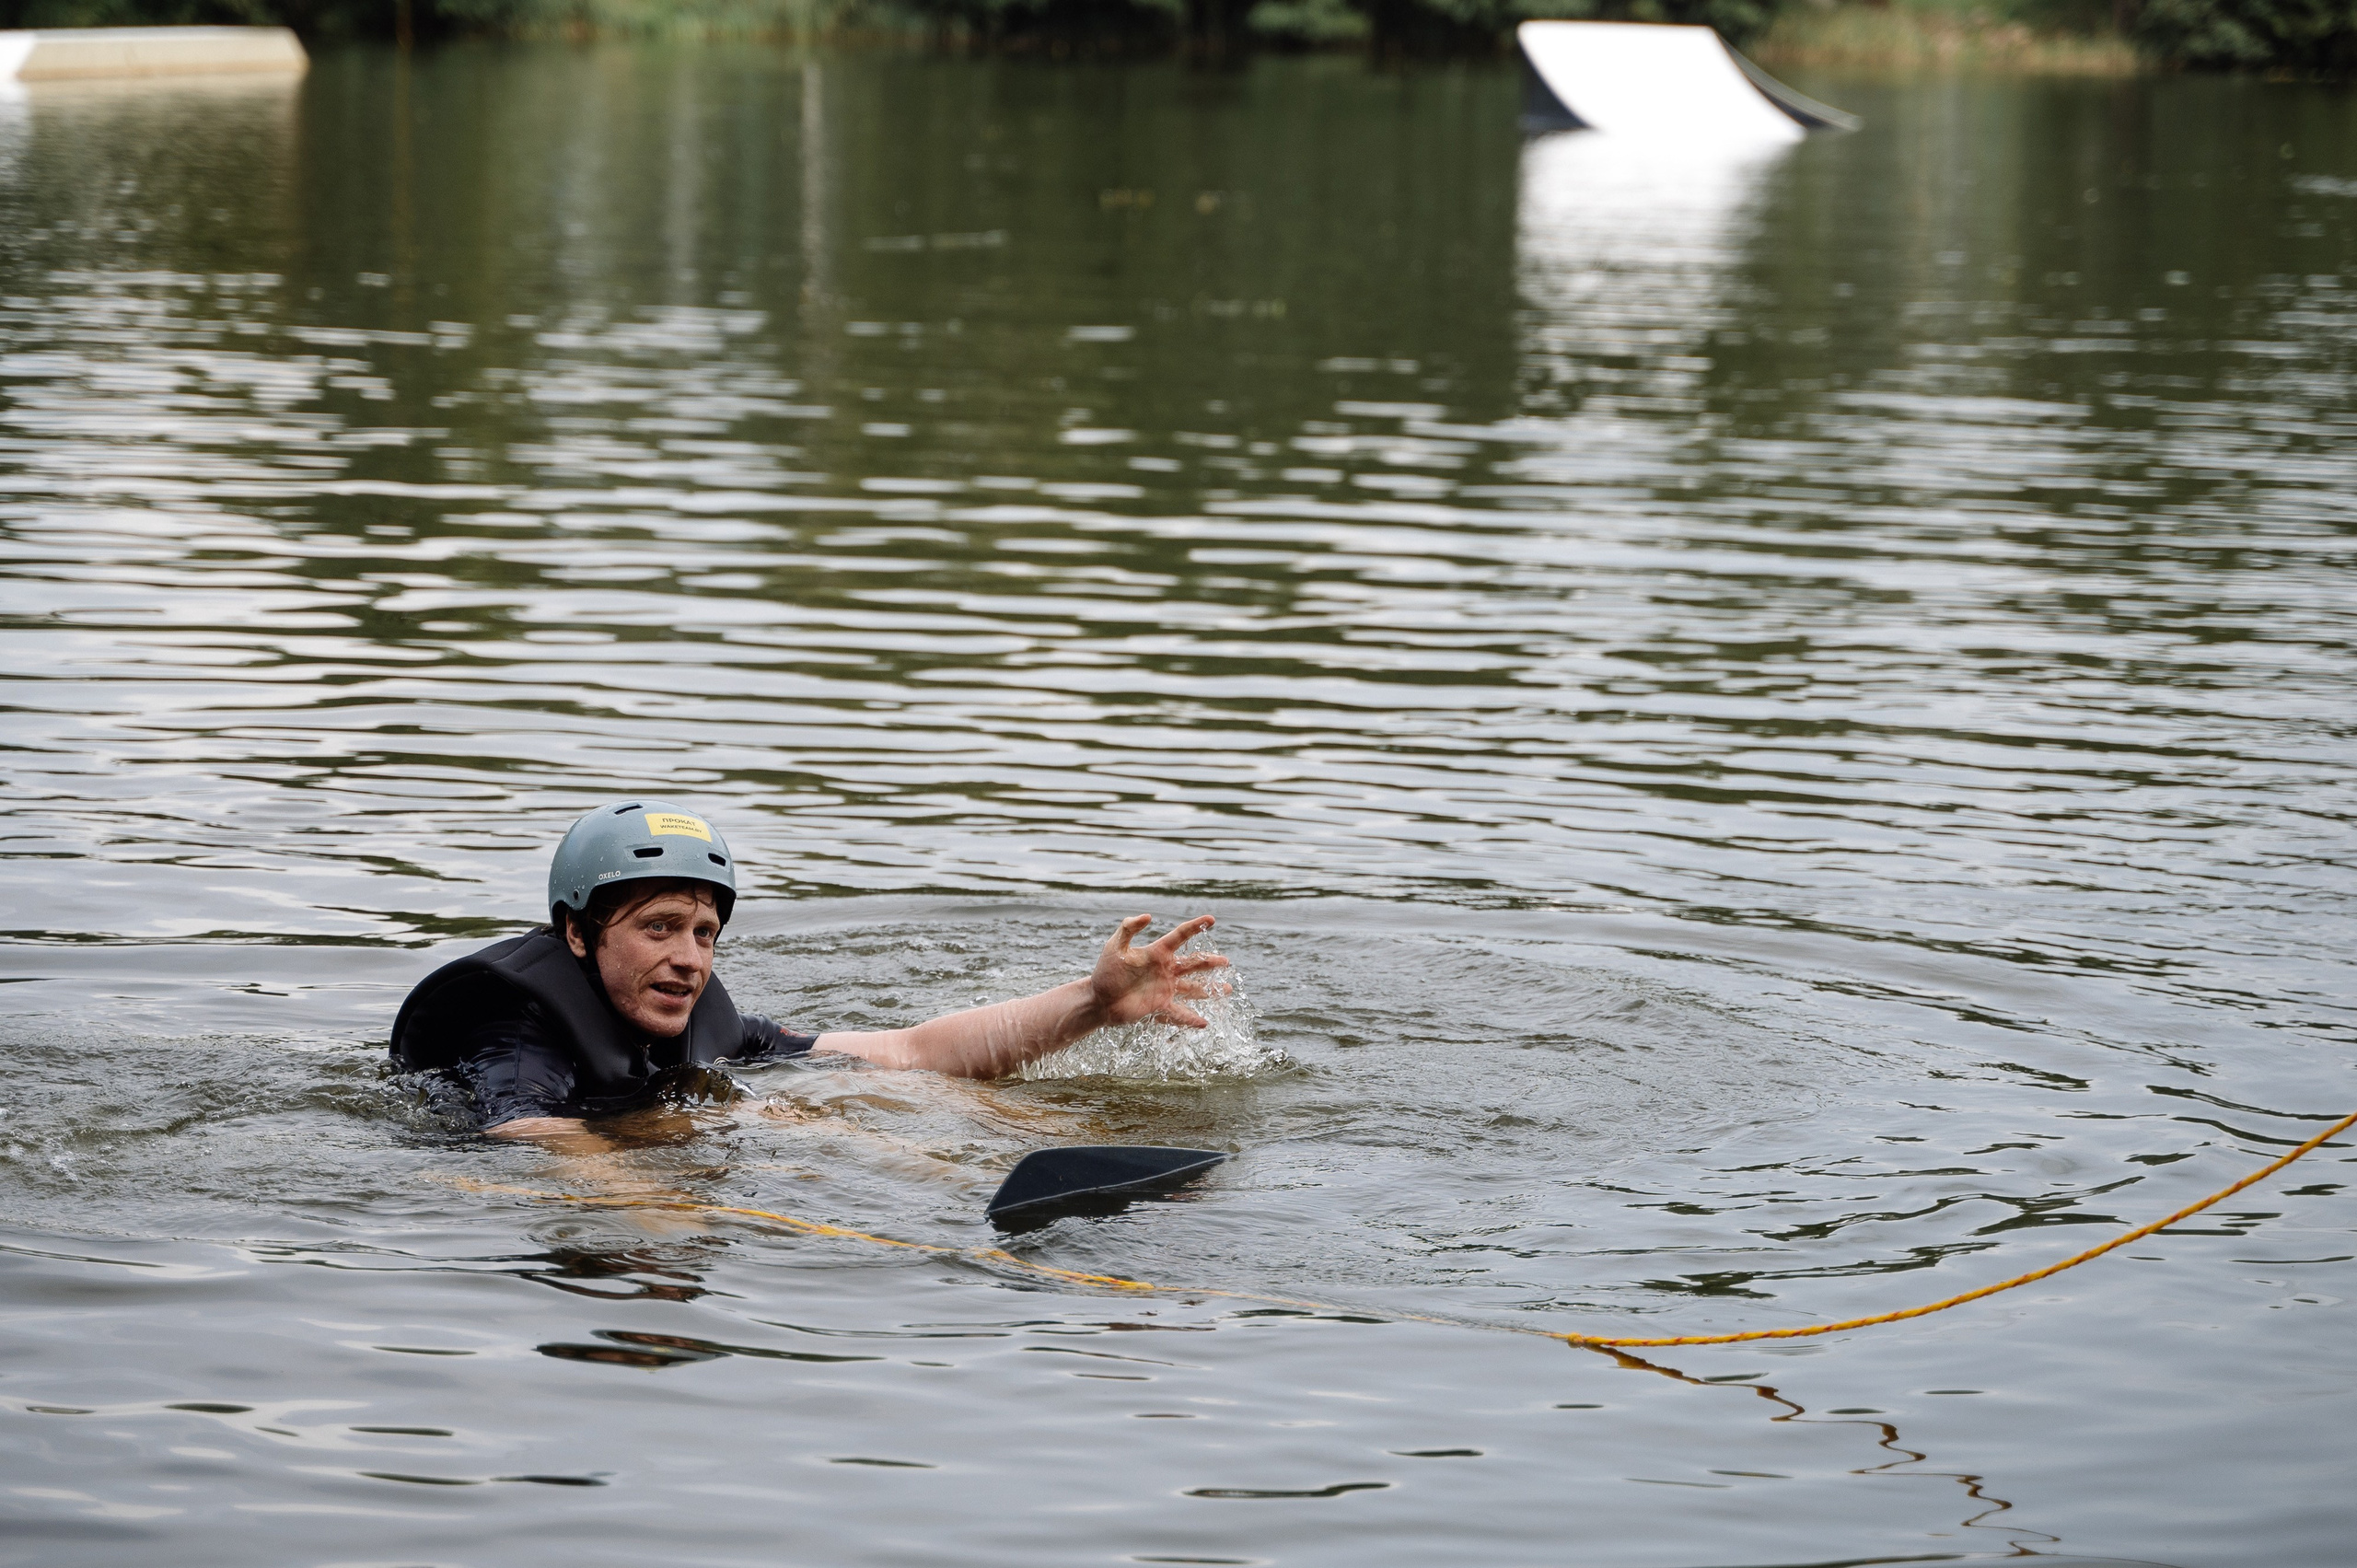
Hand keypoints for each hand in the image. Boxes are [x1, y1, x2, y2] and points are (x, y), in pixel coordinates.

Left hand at [1087, 914, 1229, 1029]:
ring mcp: (1164, 989)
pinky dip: (1192, 1018)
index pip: (1180, 937)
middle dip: (1210, 962)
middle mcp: (1165, 970)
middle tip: (1226, 962)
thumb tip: (1148, 916)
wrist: (1098, 999)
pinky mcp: (1160, 1006)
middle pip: (1193, 964)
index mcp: (1157, 953)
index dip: (1195, 927)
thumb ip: (1128, 929)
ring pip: (1193, 988)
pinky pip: (1179, 1013)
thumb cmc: (1105, 971)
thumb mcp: (1115, 946)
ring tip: (1227, 989)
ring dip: (1210, 989)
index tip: (1211, 920)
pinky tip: (1205, 1023)